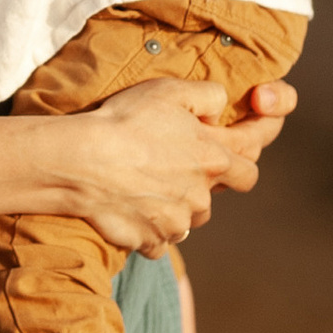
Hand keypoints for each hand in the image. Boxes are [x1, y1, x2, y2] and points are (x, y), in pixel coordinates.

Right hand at [60, 74, 288, 254]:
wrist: (84, 161)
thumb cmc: (126, 121)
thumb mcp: (171, 91)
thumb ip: (210, 95)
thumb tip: (221, 110)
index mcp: (212, 158)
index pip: (249, 165)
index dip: (246, 157)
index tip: (236, 152)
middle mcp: (201, 196)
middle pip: (217, 195)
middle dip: (206, 184)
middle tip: (179, 168)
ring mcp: (177, 223)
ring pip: (188, 219)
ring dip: (178, 206)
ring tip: (148, 185)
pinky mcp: (151, 241)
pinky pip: (158, 240)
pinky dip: (149, 228)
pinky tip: (130, 208)